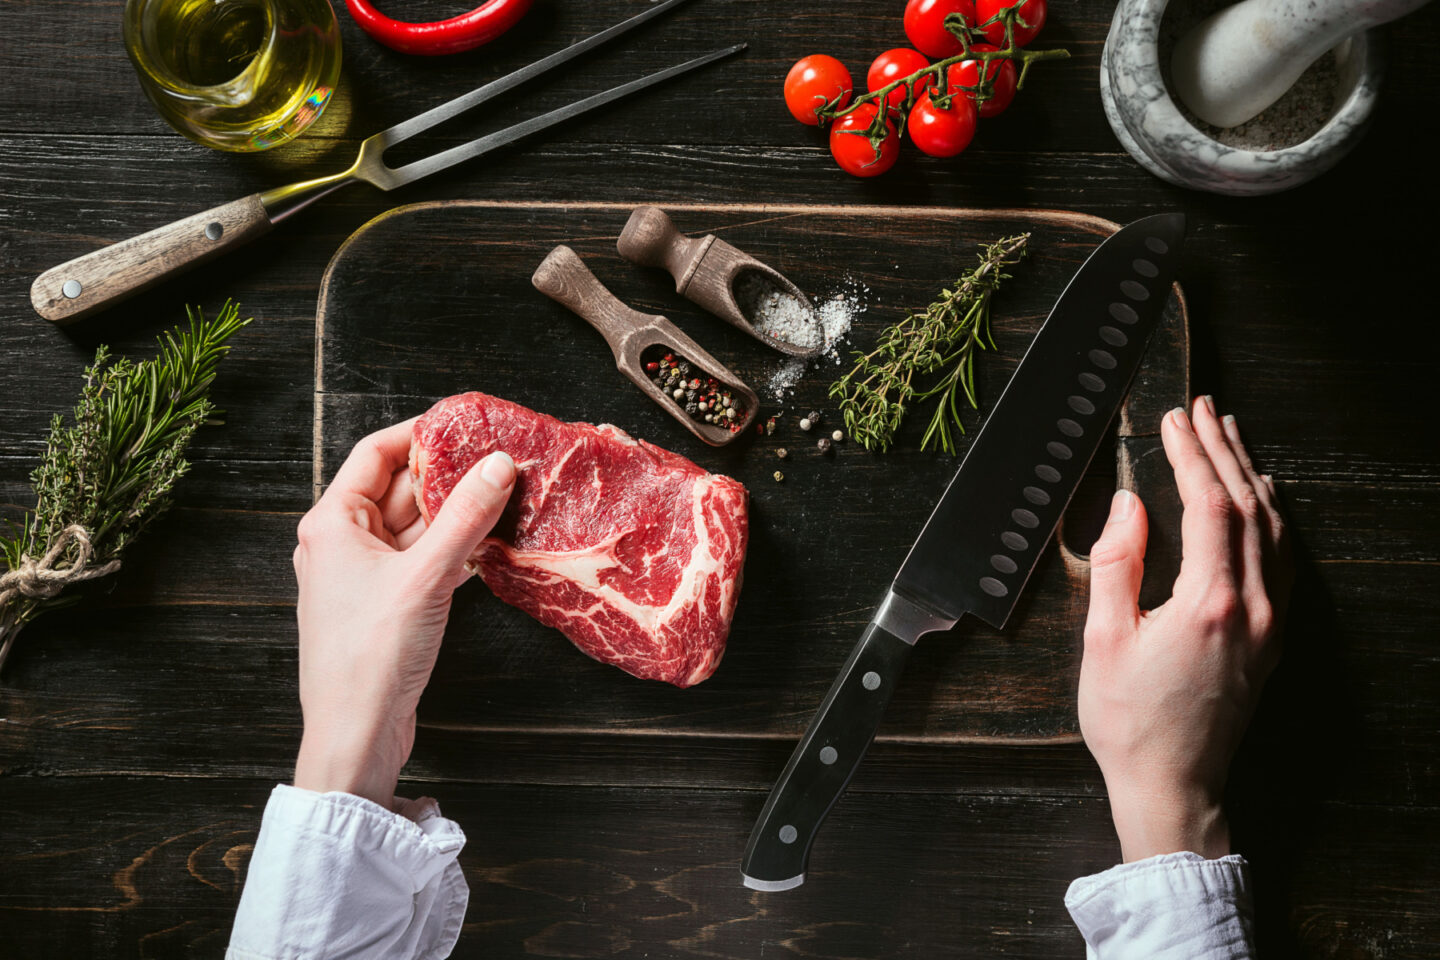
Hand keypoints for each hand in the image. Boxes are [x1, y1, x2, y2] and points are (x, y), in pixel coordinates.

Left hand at [291, 418, 515, 808]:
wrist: (355, 733)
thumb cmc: (371, 657)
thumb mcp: (425, 577)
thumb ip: (465, 516)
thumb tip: (498, 465)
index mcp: (332, 523)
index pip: (375, 453)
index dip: (420, 433)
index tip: (464, 424)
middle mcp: (341, 543)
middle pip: (400, 489)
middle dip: (448, 476)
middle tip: (498, 462)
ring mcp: (362, 576)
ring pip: (415, 527)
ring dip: (456, 515)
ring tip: (503, 499)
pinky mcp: (385, 605)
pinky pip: (422, 560)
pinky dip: (452, 550)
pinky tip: (487, 547)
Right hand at [1079, 396, 1290, 861]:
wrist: (1174, 784)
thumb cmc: (1130, 723)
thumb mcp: (1104, 641)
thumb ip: (1117, 564)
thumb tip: (1128, 505)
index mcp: (1208, 604)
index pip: (1208, 505)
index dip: (1190, 455)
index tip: (1172, 420)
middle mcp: (1252, 608)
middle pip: (1247, 507)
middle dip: (1223, 450)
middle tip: (1202, 409)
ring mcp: (1269, 623)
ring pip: (1273, 530)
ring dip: (1250, 476)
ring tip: (1230, 435)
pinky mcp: (1271, 638)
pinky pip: (1283, 561)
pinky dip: (1271, 518)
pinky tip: (1262, 500)